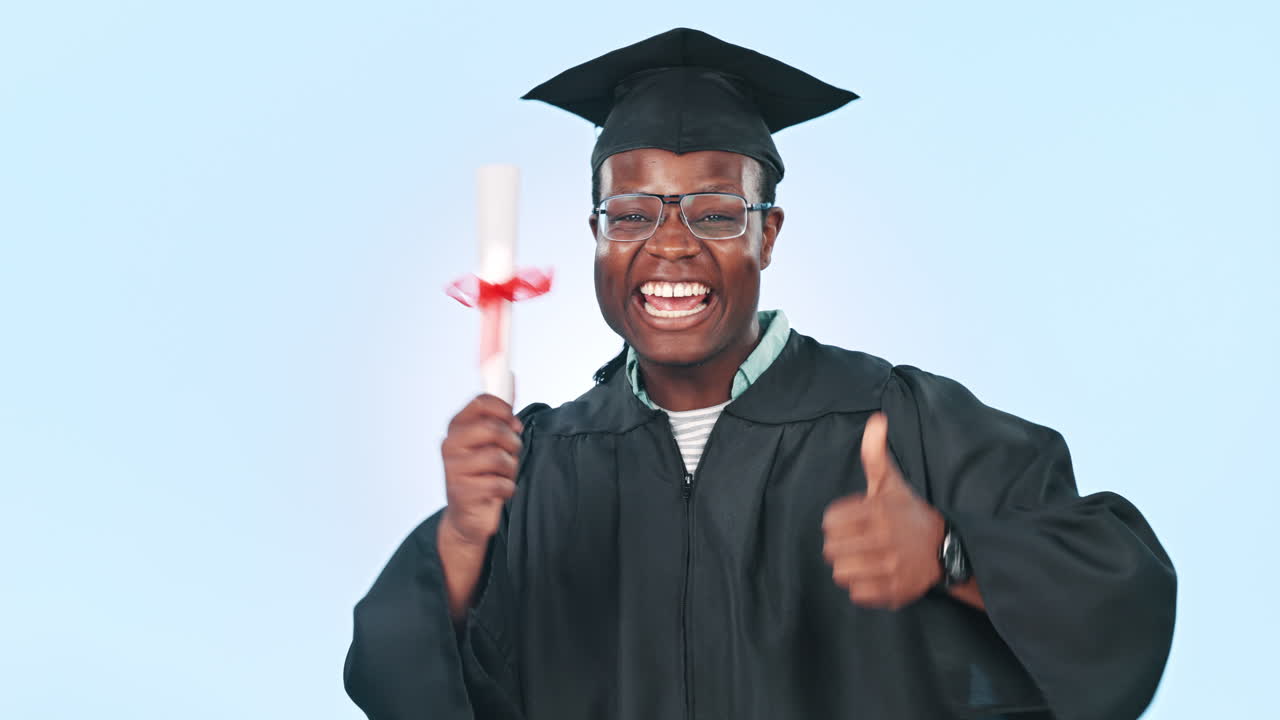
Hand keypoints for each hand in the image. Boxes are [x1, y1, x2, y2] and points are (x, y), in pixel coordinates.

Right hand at [440, 394, 523, 547]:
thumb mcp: (490, 440)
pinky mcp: (462, 492)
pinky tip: (498, 492)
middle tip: (511, 453)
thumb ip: (499, 412)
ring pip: (498, 457)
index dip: (504, 410)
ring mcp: (453, 469)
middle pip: (492, 428)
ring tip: (503, 475)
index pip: (481, 402)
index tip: (514, 424)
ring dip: (511, 468)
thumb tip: (509, 377)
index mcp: (457, 427)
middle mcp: (450, 445)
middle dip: (511, 442)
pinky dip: (507, 489)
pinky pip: (499, 484)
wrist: (467, 516)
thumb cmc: (483, 473)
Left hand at [822, 412, 944, 609]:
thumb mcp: (891, 482)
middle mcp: (884, 541)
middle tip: (859, 540)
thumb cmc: (907, 512)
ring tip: (865, 557)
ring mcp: (890, 569)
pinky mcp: (894, 592)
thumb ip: (875, 453)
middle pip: (830, 549)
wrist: (944, 548)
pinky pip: (857, 593)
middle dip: (841, 544)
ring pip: (840, 572)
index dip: (838, 521)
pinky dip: (862, 586)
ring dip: (849, 566)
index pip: (829, 521)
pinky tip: (875, 573)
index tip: (853, 520)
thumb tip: (877, 419)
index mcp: (878, 512)